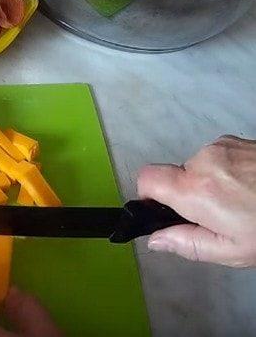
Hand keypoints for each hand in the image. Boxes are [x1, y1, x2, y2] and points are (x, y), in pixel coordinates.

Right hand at [138, 135, 255, 266]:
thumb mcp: (231, 250)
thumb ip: (187, 244)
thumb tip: (156, 240)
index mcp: (196, 190)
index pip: (146, 179)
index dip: (149, 196)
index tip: (167, 210)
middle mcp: (204, 161)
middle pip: (174, 175)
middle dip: (188, 194)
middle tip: (219, 216)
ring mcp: (222, 147)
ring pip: (198, 167)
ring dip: (211, 183)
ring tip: (243, 201)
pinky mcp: (239, 140)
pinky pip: (218, 157)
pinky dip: (228, 172)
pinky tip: (251, 186)